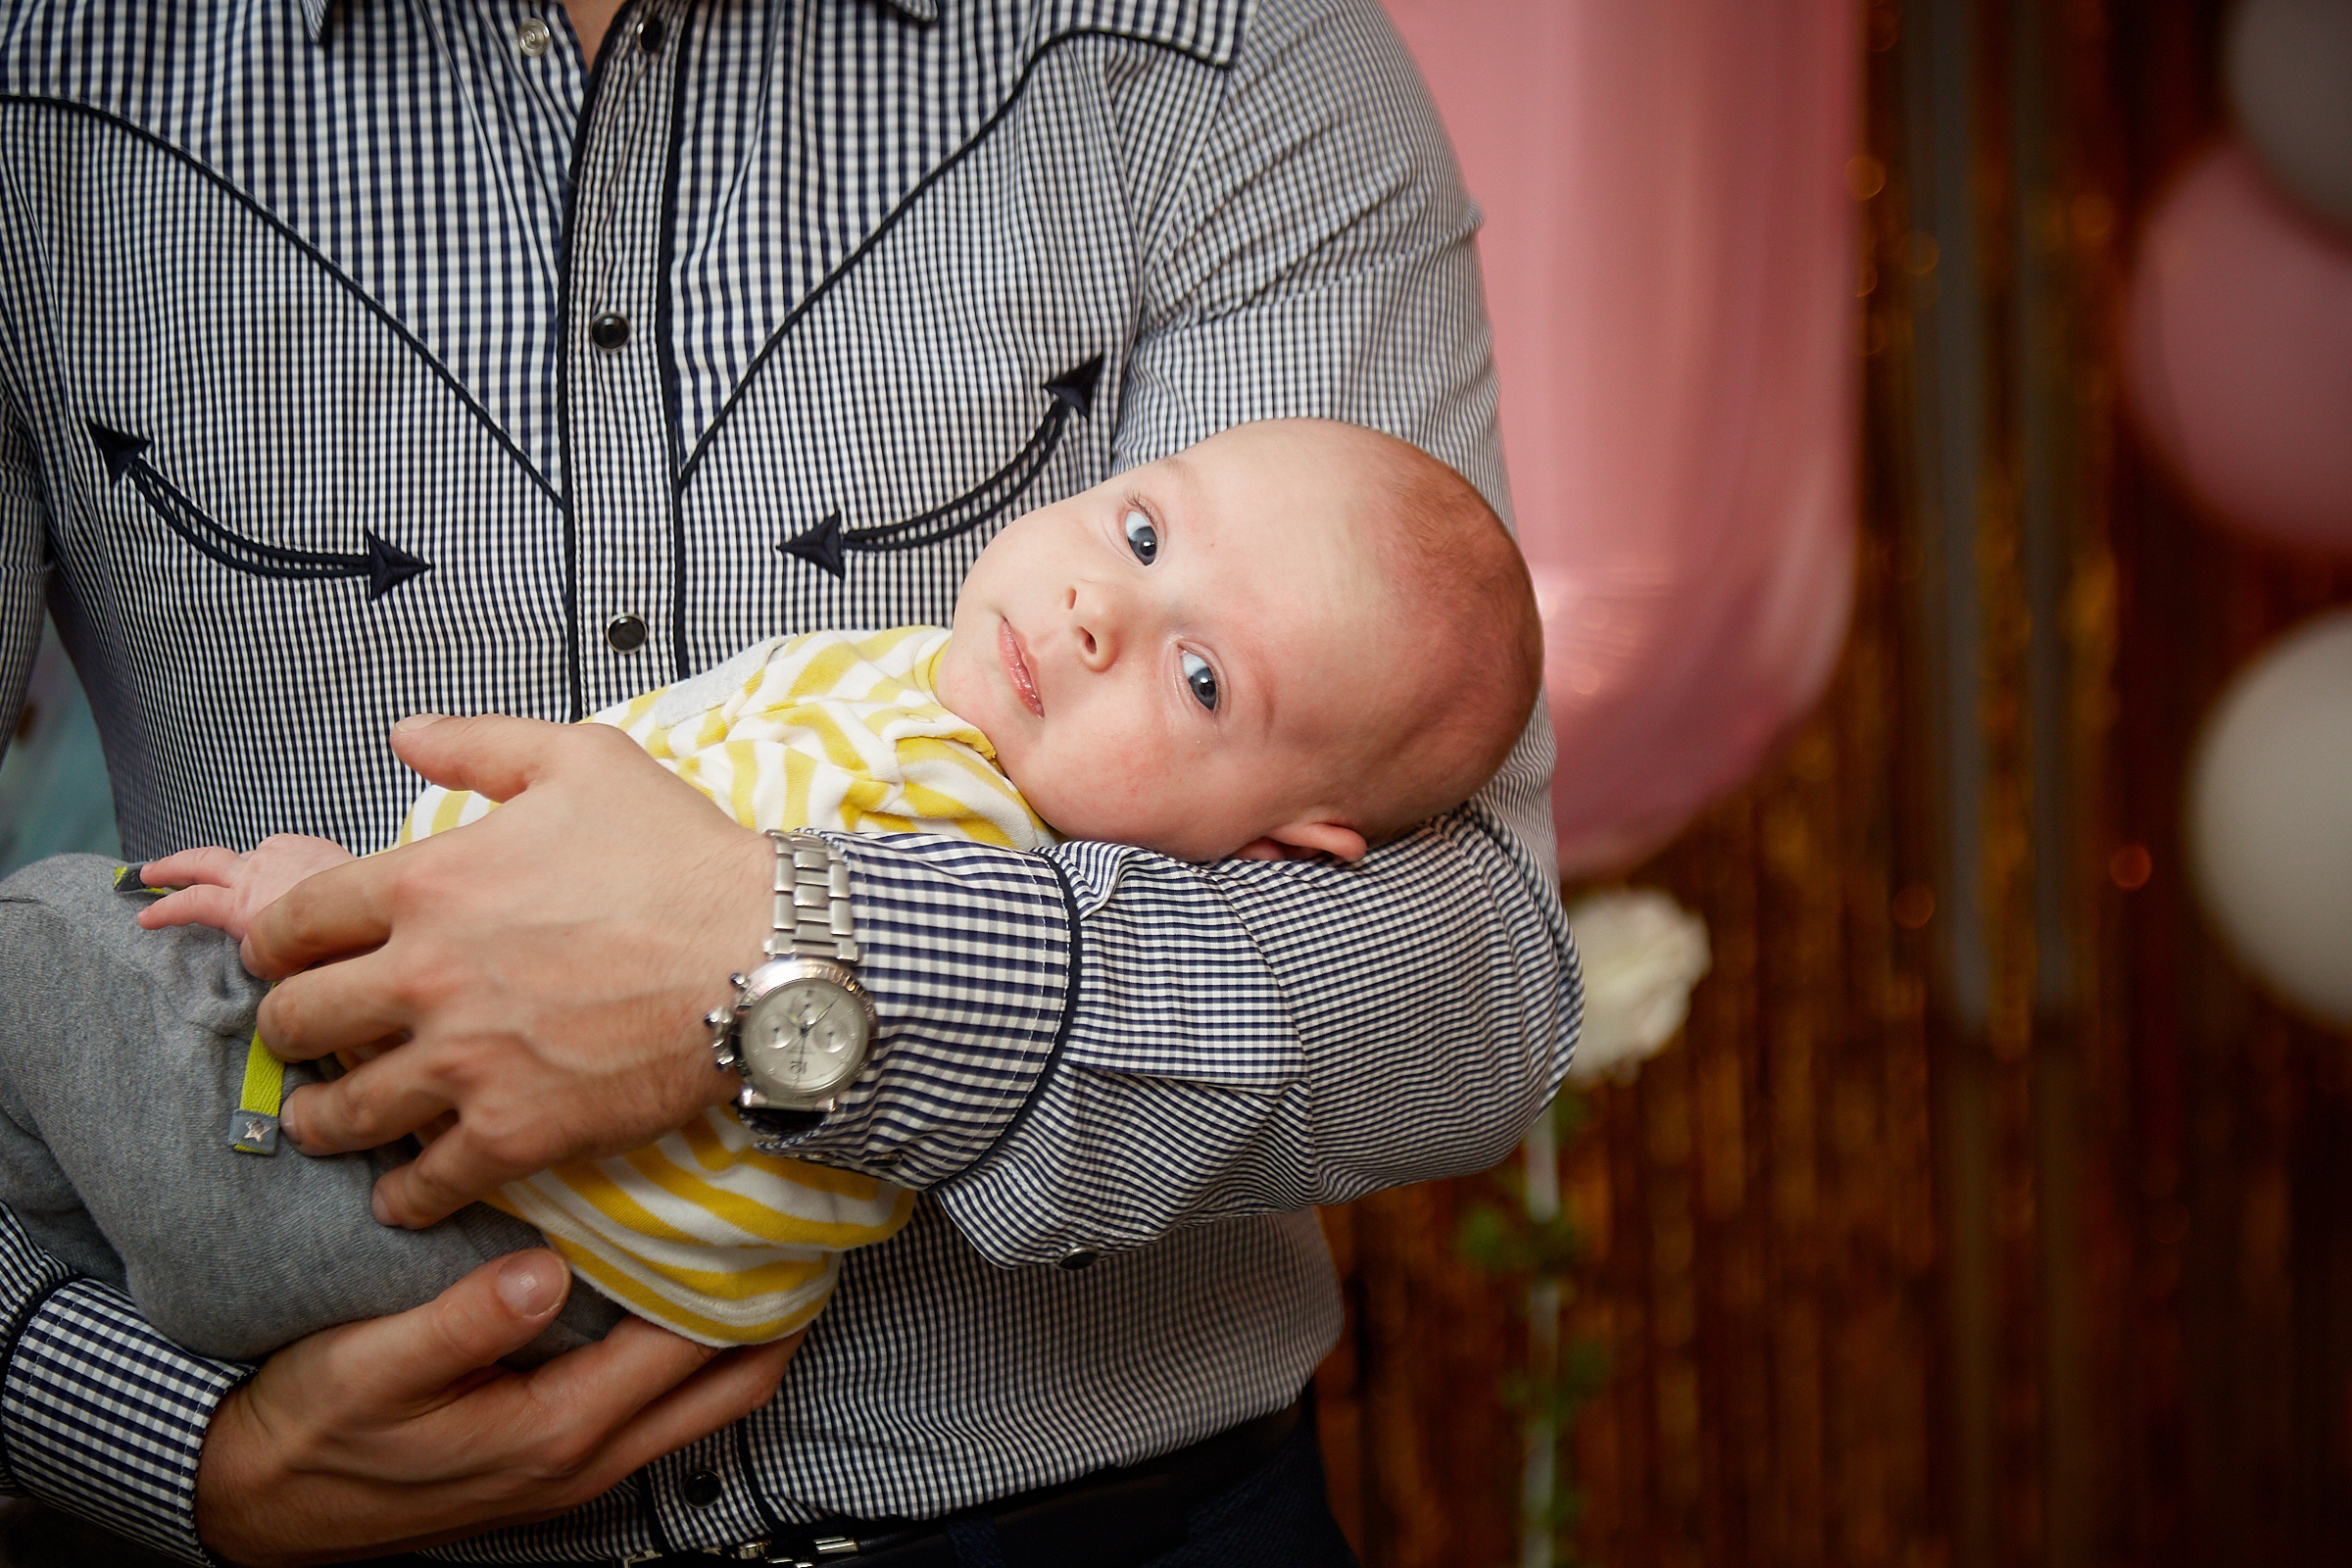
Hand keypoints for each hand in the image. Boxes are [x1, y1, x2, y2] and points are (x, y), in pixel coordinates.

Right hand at [138, 836, 358, 947]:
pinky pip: (278, 847)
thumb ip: (268, 958)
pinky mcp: (308, 843)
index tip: (143, 917)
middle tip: (146, 874)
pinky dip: (270, 858)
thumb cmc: (343, 948)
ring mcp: (281, 853)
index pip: (192, 904)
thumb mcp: (293, 969)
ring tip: (216, 875)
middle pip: (202, 862)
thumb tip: (263, 962)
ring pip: (242, 854)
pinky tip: (275, 870)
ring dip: (228, 864)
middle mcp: (257, 874)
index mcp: (246, 909)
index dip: (164, 910)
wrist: (383, 905)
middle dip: (170, 867)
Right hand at [195, 1249, 798, 1566]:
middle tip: (806, 1227)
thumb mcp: (372, 1370)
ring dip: (742, 1331)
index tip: (782, 1212)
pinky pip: (657, 1401)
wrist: (256, 1503)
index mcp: (557, 1429)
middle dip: (781, 1311)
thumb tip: (547, 1270)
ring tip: (761, 1246)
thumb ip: (465, 1323)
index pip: (695, 1350)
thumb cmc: (311, 1437)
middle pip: (732, 1386)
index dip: (750, 1281)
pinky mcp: (556, 1453)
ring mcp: (577, 1462)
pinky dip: (690, 1349)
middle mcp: (587, 1456)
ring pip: (703, 1399)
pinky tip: (681, 1288)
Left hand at [243, 714, 773, 1227]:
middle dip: (289, 1032)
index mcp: (427, 883)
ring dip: (324, 1119)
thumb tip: (406, 735)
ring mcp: (464, 1063)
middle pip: (296, 1023)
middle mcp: (424, 977)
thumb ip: (482, 744)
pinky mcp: (514, 1132)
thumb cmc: (682, 856)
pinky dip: (404, 1196)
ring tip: (329, 1121)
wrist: (766, 955)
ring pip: (341, 1113)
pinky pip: (424, 1183)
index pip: (293, 925)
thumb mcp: (584, 761)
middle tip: (307, 1039)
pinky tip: (403, 1193)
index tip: (285, 962)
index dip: (274, 947)